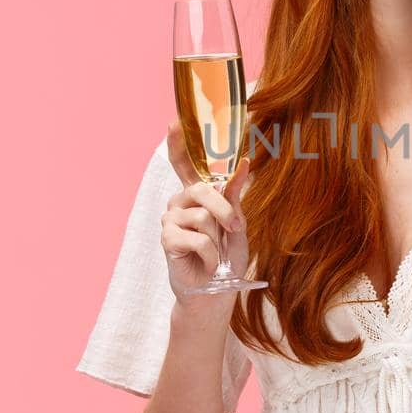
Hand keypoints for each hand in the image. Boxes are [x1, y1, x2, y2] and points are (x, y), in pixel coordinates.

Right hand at [160, 119, 253, 309]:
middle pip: (202, 190)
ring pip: (204, 217)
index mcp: (196, 194)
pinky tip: (207, 264)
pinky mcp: (167, 239)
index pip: (183, 162)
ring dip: (219, 241)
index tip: (175, 121)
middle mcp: (180, 201)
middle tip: (235, 231)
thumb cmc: (227, 257)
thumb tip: (244, 163)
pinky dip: (211, 255)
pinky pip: (198, 239)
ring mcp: (170, 219)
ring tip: (215, 253)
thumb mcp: (236, 223)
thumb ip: (234, 195)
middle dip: (225, 212)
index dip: (179, 142)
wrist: (216, 291)